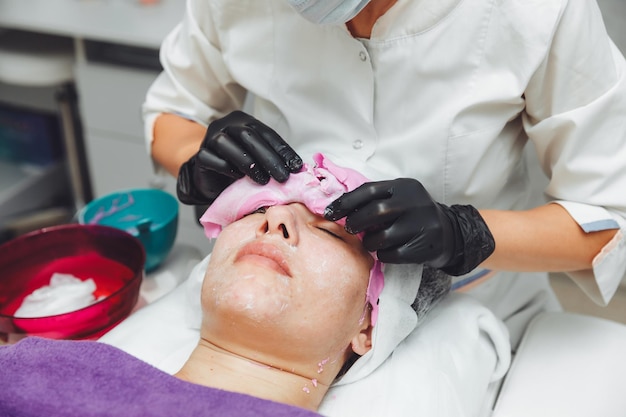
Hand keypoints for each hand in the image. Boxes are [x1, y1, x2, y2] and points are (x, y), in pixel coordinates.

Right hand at [176, 111, 302, 204]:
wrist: (211, 178)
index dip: (283, 150)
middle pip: (248, 136)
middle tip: (282, 177)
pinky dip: (227, 168)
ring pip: (227, 144)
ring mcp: (210, 138)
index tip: (296, 166)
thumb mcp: (258, 159)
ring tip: (263, 180)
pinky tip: (239, 178)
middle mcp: (226, 125)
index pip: (266, 133)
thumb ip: (272, 158)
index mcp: (244, 121)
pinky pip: (212, 159)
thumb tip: (296, 168)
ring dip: (248, 163)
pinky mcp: (201, 155)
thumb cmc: (238, 167)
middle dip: (269, 158)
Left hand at [324, 178, 494, 275]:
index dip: (345, 202)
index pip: (369, 190)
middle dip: (355, 222)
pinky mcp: (425, 246)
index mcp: (404, 186)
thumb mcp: (399, 198)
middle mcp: (415, 202)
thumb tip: (338, 208)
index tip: (329, 212)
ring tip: (370, 242)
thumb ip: (374, 199)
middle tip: (349, 229)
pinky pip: (394, 254)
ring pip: (383, 236)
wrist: (449, 233)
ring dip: (369, 242)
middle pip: (375, 211)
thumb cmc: (413, 215)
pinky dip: (383, 255)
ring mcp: (422, 224)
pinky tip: (385, 252)